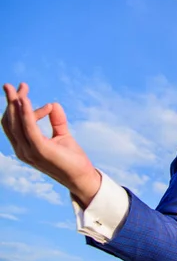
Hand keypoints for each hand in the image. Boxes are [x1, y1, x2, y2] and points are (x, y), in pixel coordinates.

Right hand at [2, 83, 100, 206]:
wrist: (82, 176)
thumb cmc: (72, 159)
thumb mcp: (62, 135)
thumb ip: (56, 121)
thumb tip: (54, 104)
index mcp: (24, 147)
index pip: (12, 123)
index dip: (17, 106)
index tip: (28, 92)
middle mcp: (22, 149)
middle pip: (10, 121)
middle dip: (12, 101)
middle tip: (19, 84)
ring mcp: (29, 151)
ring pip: (16, 123)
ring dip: (18, 103)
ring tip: (22, 88)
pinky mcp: (40, 150)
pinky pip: (29, 128)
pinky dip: (26, 113)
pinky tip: (26, 101)